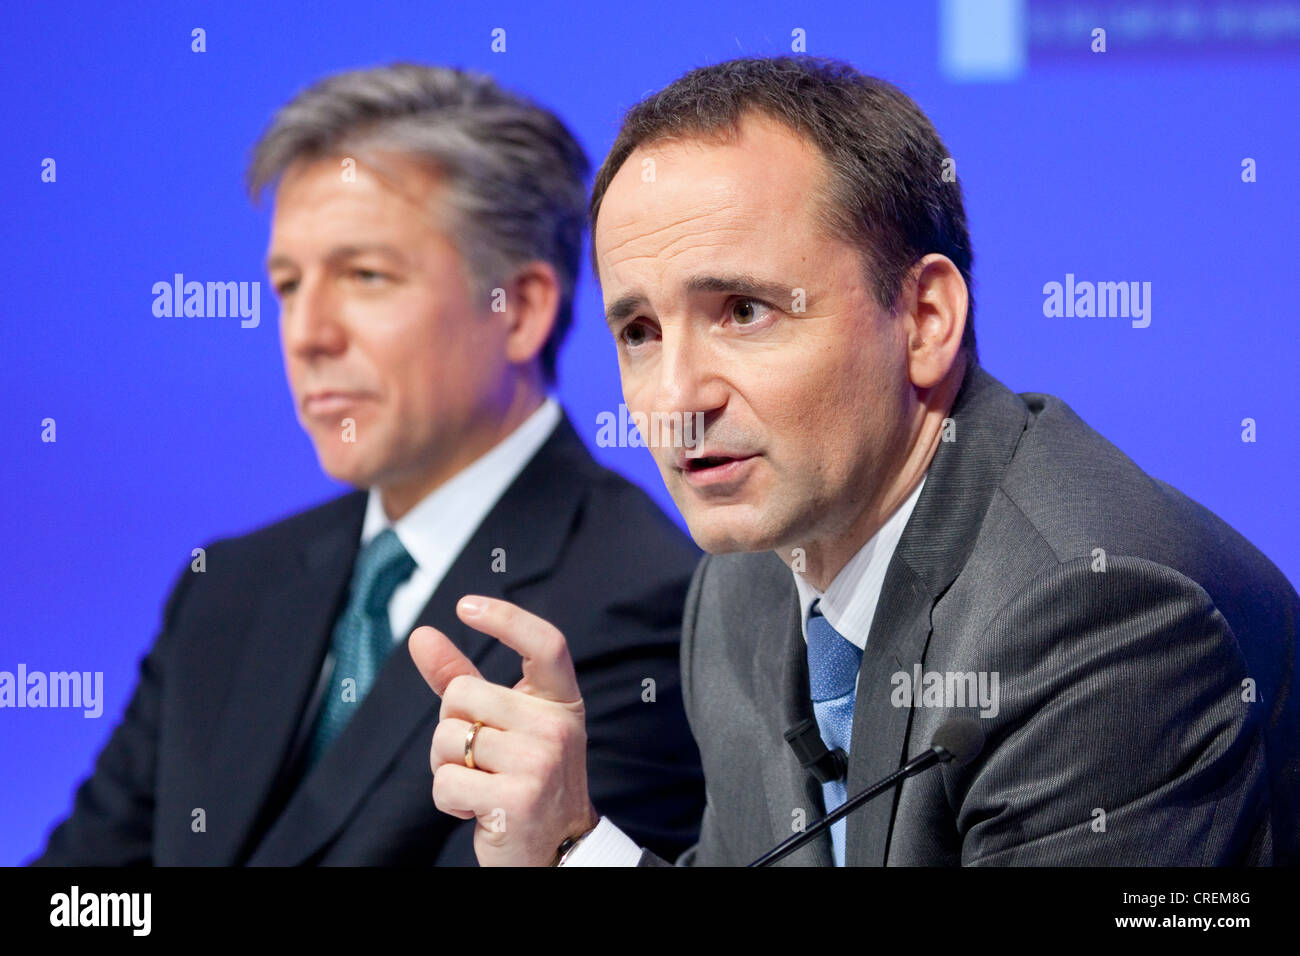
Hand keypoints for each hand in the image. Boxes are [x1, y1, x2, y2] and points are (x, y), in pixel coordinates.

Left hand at [408, 595, 598, 865]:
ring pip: (447, 739)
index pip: (546, 644)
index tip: (465, 605)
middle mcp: (557, 727)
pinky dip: (447, 799)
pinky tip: (476, 808)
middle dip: (450, 726)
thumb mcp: (504, 725)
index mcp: (561, 703)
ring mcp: (541, 763)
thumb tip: (421, 635)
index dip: (506, 619)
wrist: (553, 849)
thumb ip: (463, 679)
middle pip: (463, 694)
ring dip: (446, 766)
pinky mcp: (518, 800)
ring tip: (479, 783)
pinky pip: (445, 782)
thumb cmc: (522, 779)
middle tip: (476, 757)